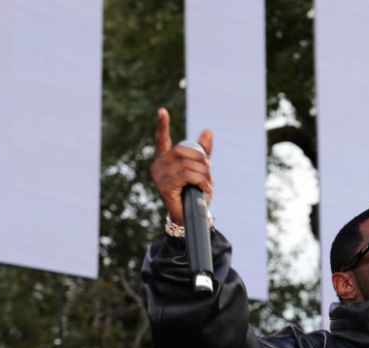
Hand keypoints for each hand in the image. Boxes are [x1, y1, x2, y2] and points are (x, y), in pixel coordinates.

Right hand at [149, 107, 214, 226]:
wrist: (191, 216)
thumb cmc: (194, 192)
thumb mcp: (201, 169)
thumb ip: (203, 152)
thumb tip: (207, 131)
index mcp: (165, 159)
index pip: (162, 139)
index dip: (162, 125)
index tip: (162, 111)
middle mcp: (158, 165)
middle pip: (181, 150)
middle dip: (200, 157)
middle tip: (210, 167)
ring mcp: (159, 176)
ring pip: (187, 164)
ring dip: (203, 173)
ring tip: (208, 183)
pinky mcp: (164, 186)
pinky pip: (186, 175)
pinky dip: (201, 181)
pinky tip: (205, 188)